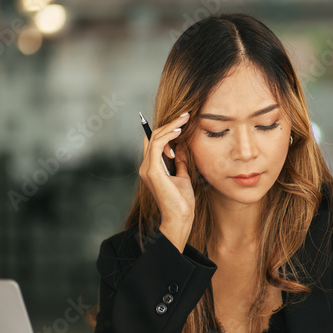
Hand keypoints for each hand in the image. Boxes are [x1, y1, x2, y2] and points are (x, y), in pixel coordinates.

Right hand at [139, 112, 193, 250]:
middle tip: (186, 115)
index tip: (182, 121)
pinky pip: (157, 146)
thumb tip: (181, 146)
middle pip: (154, 137)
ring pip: (155, 139)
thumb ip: (179, 161)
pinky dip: (168, 136)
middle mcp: (146, 167)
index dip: (166, 129)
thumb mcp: (182, 175)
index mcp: (152, 168)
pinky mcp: (152, 171)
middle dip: (170, 124)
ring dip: (170, 126)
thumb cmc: (182, 201)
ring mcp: (147, 168)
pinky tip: (179, 131)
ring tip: (184, 119)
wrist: (180, 217)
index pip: (154, 142)